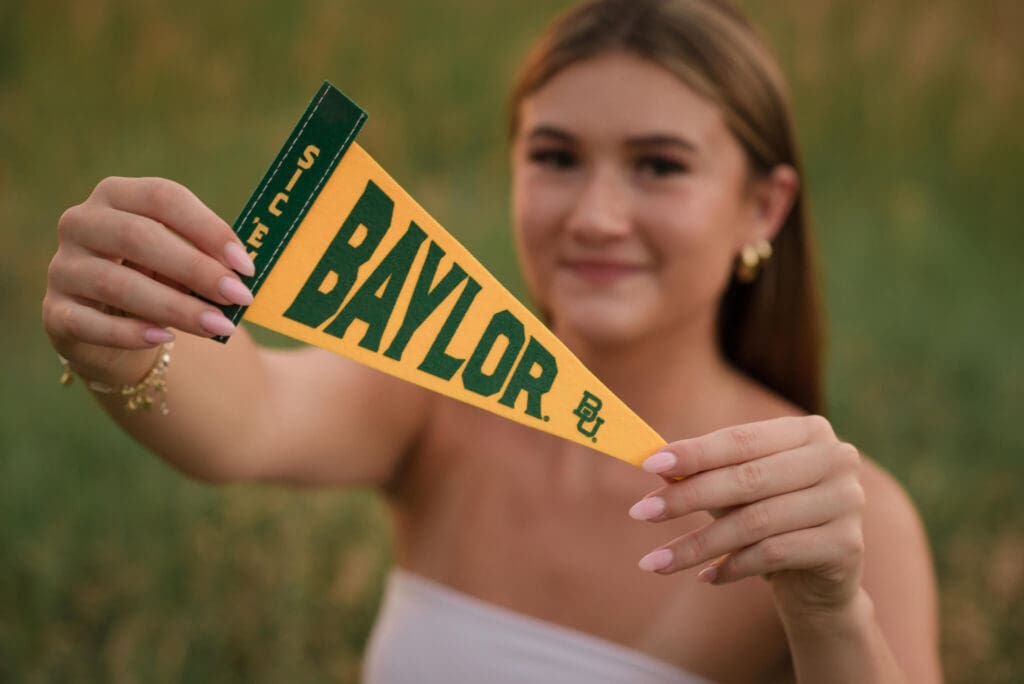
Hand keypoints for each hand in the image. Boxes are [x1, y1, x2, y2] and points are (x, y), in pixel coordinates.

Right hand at [43, 177, 255, 383]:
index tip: (245, 266)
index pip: (163, 198)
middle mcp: (81, 223)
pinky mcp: (55, 311)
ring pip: (116, 283)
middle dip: (196, 269)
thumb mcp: (184, 260)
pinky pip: (88, 322)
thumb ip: (208, 258)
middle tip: (238, 296)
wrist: (116, 323)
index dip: (208, 229)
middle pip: (138, 237)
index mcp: (117, 195)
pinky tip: (164, 338)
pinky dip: (129, 332)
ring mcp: (63, 267)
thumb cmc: (160, 278)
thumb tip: (244, 275)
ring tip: (218, 326)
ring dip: (174, 306)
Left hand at [629, 415, 865, 616]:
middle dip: (687, 497)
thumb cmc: (770, 517)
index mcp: (808, 431)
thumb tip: (654, 465)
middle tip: (640, 512)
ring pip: (756, 521)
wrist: (819, 578)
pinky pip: (774, 554)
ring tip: (655, 561)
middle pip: (747, 479)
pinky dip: (732, 567)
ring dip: (698, 543)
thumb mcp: (736, 491)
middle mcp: (836, 459)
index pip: (741, 439)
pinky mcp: (847, 545)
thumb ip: (704, 473)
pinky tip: (705, 577)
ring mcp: (847, 501)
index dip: (693, 453)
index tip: (648, 466)